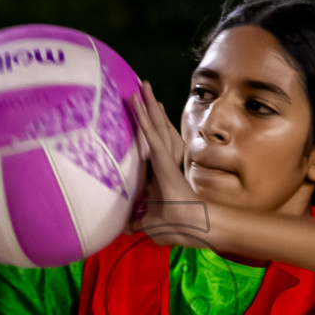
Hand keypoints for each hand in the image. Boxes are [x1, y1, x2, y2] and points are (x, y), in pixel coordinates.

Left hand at [127, 81, 204, 247]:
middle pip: (156, 128)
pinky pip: (151, 136)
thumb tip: (126, 228)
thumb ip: (138, 221)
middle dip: (151, 108)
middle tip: (144, 86)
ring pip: (155, 127)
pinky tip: (138, 103)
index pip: (152, 145)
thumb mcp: (149, 223)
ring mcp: (165, 159)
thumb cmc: (173, 225)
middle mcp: (164, 161)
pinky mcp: (163, 160)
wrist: (188, 227)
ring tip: (142, 85)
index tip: (143, 110)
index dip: (149, 126)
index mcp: (159, 173)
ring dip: (148, 106)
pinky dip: (144, 119)